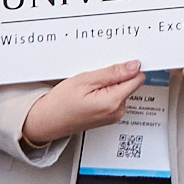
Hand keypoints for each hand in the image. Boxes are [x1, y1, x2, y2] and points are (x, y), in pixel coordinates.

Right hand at [20, 60, 146, 144]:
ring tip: (90, 85)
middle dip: (117, 75)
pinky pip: (114, 97)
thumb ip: (113, 73)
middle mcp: (117, 111)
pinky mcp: (109, 116)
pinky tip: (90, 92)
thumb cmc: (60, 104)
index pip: (137, 78)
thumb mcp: (85, 80)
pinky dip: (105, 91)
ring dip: (109, 83)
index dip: (130, 67)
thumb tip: (134, 66)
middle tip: (95, 75)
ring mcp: (113, 115)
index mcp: (113, 102)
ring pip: (122, 90)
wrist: (46, 121)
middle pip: (130, 84)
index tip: (120, 61)